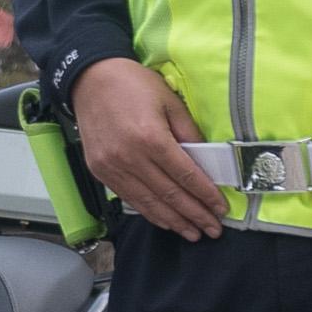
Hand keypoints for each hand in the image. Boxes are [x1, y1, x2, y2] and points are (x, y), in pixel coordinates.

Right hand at [71, 58, 227, 241]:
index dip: (206, 195)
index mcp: (150, 138)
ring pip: (149, 204)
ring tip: (193, 233)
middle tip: (213, 230)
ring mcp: (112, 168)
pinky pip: (130, 199)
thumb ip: (188, 132)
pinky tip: (166, 221)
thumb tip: (205, 162)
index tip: (221, 209)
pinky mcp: (100, 172)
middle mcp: (130, 158)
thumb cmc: (133, 84)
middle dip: (195, 215)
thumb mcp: (169, 101)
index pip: (185, 176)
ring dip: (174, 221)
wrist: (90, 78)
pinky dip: (150, 213)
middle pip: (169, 195)